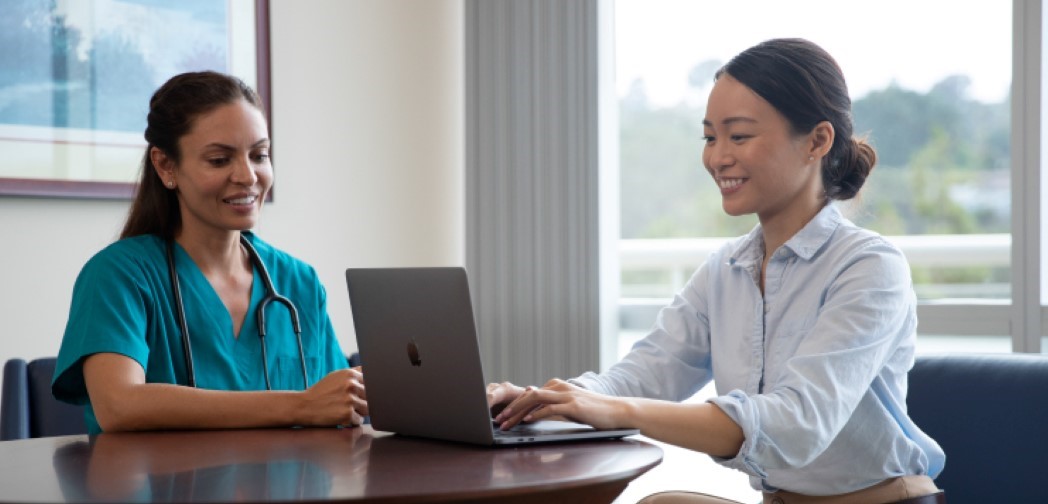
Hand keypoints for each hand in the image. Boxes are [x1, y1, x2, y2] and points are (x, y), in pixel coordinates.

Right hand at [300, 367, 367, 426]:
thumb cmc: (321, 392)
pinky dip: (352, 421)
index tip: (358, 394)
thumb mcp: (336, 376)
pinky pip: (359, 420)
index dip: (365, 390)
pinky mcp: (347, 414)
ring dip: (359, 412)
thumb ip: (353, 373)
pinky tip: (341, 417)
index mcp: (350, 374)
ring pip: (367, 409)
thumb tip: (371, 371)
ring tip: (345, 410)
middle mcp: (351, 385)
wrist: (304, 406)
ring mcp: (350, 400)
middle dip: (362, 401)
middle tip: (349, 404)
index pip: (371, 382)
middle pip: (370, 396)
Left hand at [492, 378, 632, 430]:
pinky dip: (537, 414)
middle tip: (498, 421)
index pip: (529, 393)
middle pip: (528, 395)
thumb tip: (532, 413)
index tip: (502, 416)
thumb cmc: (593, 411)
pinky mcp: (574, 405)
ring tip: (507, 422)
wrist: (617, 411)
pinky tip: (528, 421)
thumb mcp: (569, 407)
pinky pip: (551, 408)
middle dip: (510, 408)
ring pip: (535, 399)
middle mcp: (559, 387)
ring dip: (518, 411)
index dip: (513, 404)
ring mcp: (567, 395)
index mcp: (557, 386)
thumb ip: (552, 406)